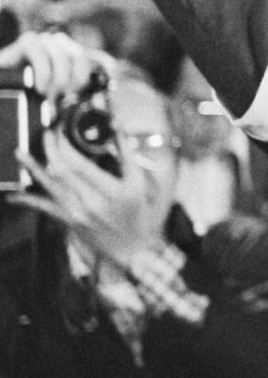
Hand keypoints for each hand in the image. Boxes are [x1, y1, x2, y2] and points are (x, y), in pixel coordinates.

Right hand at [0, 30, 108, 103]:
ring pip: (62, 54)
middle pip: (80, 56)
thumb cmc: (27, 98)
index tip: (96, 91)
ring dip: (57, 79)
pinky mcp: (27, 42)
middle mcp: (60, 47)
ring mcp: (44, 42)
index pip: (96, 59)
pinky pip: (41, 51)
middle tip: (63, 98)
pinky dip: (43, 72)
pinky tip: (39, 87)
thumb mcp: (55, 103)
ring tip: (47, 96)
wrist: (3, 90)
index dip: (102, 72)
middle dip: (74, 81)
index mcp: (71, 59)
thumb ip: (73, 104)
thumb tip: (100, 113)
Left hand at [15, 126, 166, 269]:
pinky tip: (14, 196)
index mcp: (116, 191)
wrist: (133, 251)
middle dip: (52, 148)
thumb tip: (116, 128)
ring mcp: (80, 212)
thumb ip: (128, 156)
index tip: (65, 126)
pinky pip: (46, 209)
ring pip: (50, 186)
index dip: (69, 143)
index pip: (84, 163)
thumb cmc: (141, 216)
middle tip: (49, 133)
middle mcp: (95, 202)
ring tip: (22, 152)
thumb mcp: (142, 185)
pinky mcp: (71, 221)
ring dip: (34, 168)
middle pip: (63, 170)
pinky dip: (28, 201)